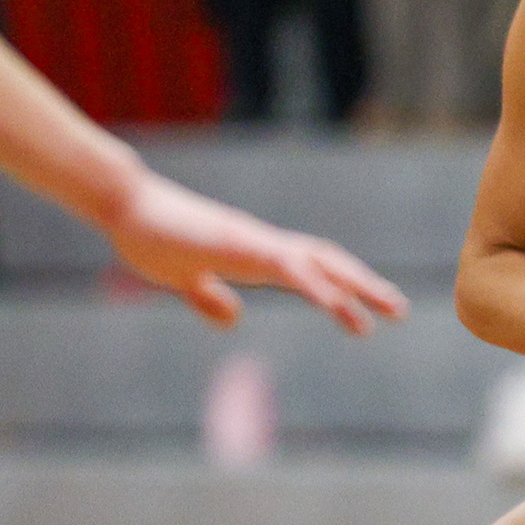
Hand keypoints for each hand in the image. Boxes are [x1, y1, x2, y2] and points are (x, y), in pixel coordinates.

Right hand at [102, 168, 409, 332]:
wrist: (124, 206)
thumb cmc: (148, 236)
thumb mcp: (181, 280)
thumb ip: (207, 297)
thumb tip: (233, 319)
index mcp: (252, 254)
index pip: (310, 269)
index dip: (341, 285)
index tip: (370, 307)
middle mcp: (262, 245)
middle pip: (327, 263)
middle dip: (365, 285)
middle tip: (400, 308)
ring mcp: (254, 242)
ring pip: (319, 264)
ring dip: (356, 286)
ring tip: (388, 310)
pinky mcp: (241, 246)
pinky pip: (290, 268)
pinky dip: (320, 287)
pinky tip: (341, 306)